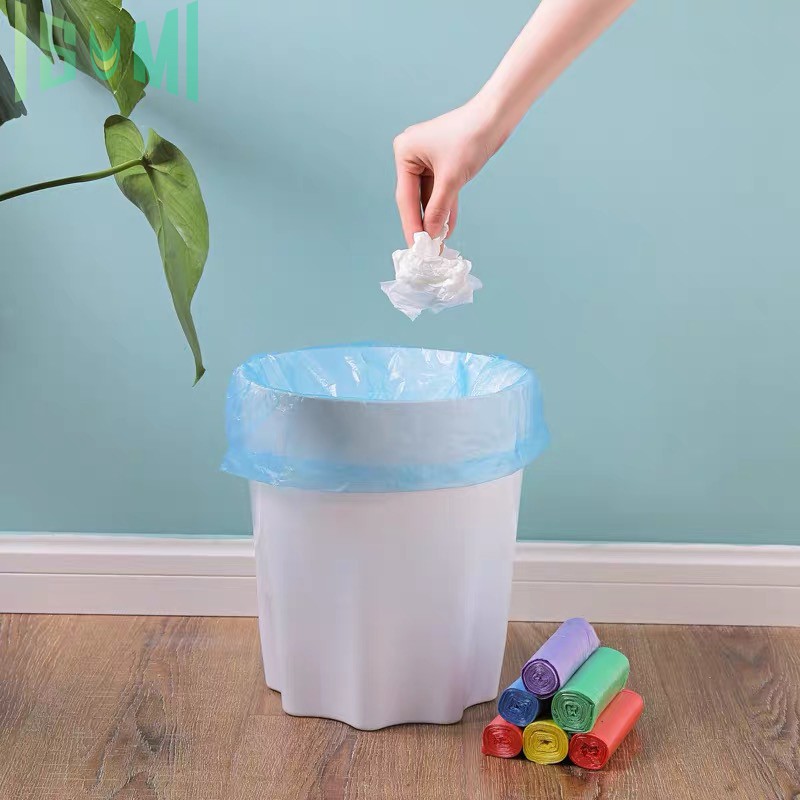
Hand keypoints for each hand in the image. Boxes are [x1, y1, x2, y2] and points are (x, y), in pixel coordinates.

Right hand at [393, 100, 505, 244]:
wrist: (496, 116)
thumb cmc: (471, 137)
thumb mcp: (452, 178)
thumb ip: (438, 209)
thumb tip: (430, 234)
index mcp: (404, 152)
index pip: (405, 197)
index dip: (411, 224)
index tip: (415, 246)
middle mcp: (412, 155)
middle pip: (415, 198)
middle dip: (423, 223)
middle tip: (426, 249)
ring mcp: (427, 160)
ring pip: (429, 197)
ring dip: (435, 218)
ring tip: (438, 243)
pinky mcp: (442, 164)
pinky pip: (441, 191)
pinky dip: (445, 208)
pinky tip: (447, 228)